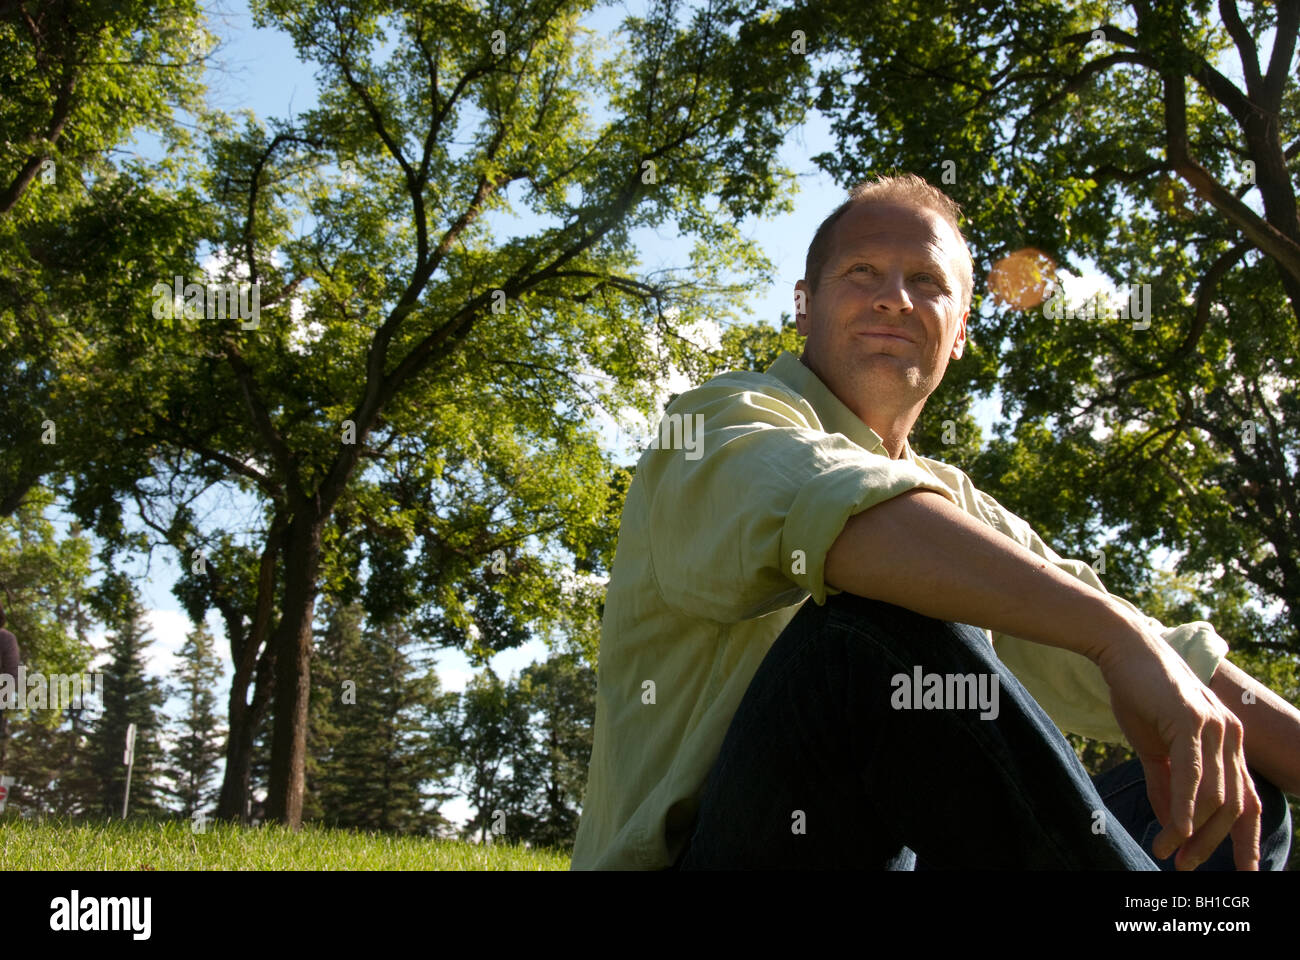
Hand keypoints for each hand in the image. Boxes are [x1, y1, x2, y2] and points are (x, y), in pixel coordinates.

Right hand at [1096, 617, 1261, 869]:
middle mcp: (1233, 735)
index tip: (1241, 872)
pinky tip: (1176, 829)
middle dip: (1213, 844)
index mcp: (1230, 742)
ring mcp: (1217, 727)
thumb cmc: (1138, 692)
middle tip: (1187, 868)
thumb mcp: (1153, 745)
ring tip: (1168, 852)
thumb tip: (1170, 824)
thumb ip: (1165, 783)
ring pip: (1214, 794)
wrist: (1123, 649)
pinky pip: (1193, 773)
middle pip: (1234, 805)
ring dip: (1192, 831)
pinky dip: (1185, 806)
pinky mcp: (1192, 720)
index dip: (1245, 839)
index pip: (1247, 800)